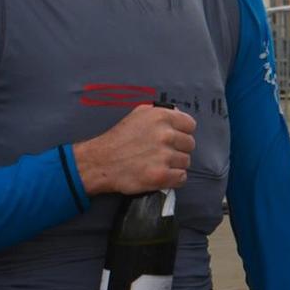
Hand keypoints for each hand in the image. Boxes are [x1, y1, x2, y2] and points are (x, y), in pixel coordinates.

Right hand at [73, 104, 196, 195]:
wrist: (99, 162)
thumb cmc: (118, 139)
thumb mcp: (138, 114)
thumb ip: (161, 111)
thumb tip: (178, 112)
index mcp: (162, 117)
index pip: (190, 125)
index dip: (183, 132)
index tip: (175, 138)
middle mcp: (165, 135)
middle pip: (189, 144)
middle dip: (178, 149)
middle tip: (163, 153)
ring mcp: (164, 156)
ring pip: (186, 162)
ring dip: (175, 165)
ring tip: (158, 164)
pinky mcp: (161, 175)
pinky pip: (181, 177)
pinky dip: (174, 179)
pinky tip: (162, 175)